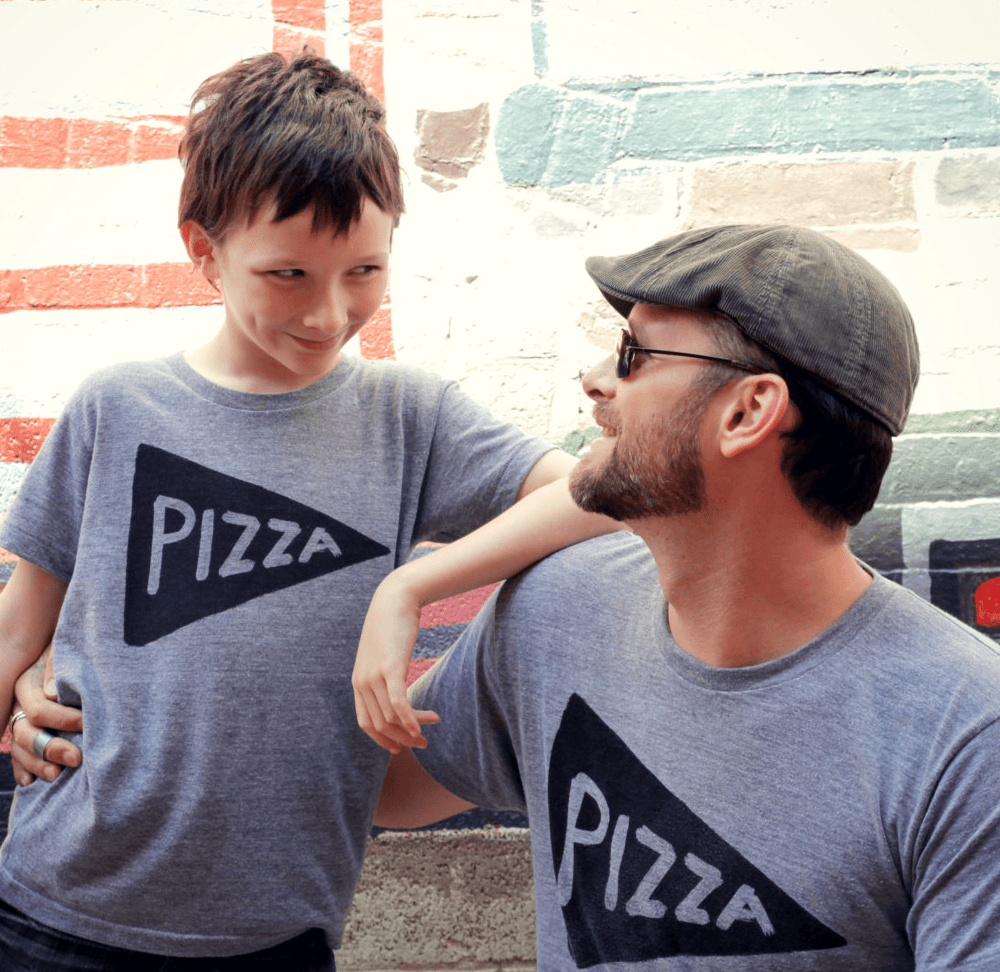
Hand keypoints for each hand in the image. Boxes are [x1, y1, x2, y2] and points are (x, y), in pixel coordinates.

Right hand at [9, 644, 81, 784]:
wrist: (63, 650)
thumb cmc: (70, 652)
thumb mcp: (63, 653)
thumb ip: (56, 669)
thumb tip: (51, 694)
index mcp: (26, 685)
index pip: (39, 711)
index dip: (64, 720)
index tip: (87, 724)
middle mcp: (17, 705)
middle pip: (27, 733)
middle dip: (52, 748)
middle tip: (77, 758)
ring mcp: (18, 720)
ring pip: (19, 749)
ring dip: (37, 764)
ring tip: (58, 775)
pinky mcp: (25, 732)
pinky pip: (17, 755)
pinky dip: (23, 769)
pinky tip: (30, 782)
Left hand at [353, 572, 439, 753]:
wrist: (395, 598)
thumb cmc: (392, 626)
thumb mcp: (384, 654)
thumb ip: (384, 673)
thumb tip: (394, 686)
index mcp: (358, 682)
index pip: (366, 723)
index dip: (383, 740)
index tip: (400, 748)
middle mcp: (362, 683)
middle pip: (381, 725)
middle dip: (403, 739)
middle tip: (424, 743)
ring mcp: (374, 676)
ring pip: (392, 717)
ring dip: (414, 726)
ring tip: (435, 721)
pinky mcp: (390, 667)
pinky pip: (398, 702)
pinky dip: (410, 719)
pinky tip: (423, 725)